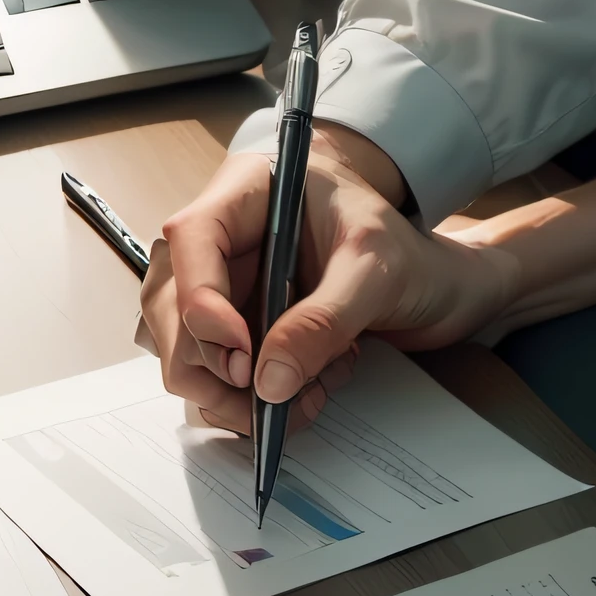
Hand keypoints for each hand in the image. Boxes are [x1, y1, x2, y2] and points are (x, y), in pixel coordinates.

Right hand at [143, 130, 508, 430]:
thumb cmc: (400, 243)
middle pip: (169, 306)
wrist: (426, 276)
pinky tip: (309, 390)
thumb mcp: (376, 269)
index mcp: (246, 194)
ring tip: (310, 391)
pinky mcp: (235, 333)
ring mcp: (221, 291)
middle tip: (272, 394)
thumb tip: (269, 382)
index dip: (202, 300)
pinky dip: (255, 400)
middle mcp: (219, 244)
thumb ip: (325, 319)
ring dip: (236, 393)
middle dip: (214, 364)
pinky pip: (217, 378)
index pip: (192, 238)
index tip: (243, 353)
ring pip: (183, 353)